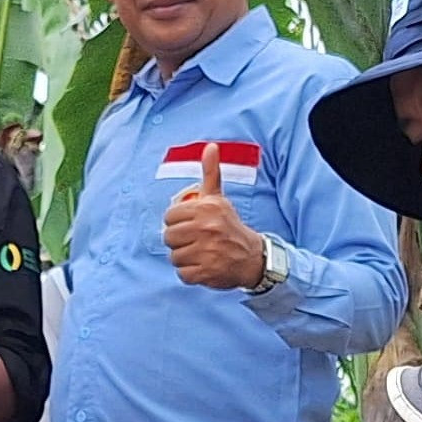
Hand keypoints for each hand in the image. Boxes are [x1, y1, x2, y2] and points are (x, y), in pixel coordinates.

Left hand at [163, 141, 265, 290]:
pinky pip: (183, 274)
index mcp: (206, 208)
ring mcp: (207, 252)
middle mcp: (207, 228)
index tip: (190, 225)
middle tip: (195, 241)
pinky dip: (191, 273)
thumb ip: (211, 173)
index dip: (176, 223)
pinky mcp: (206, 272)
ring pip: (174, 257)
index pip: (169, 217)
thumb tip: (210, 146)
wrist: (253, 257)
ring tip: (200, 253)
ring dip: (185, 258)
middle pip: (168, 237)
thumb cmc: (229, 226)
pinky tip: (204, 266)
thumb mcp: (219, 199)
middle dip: (179, 241)